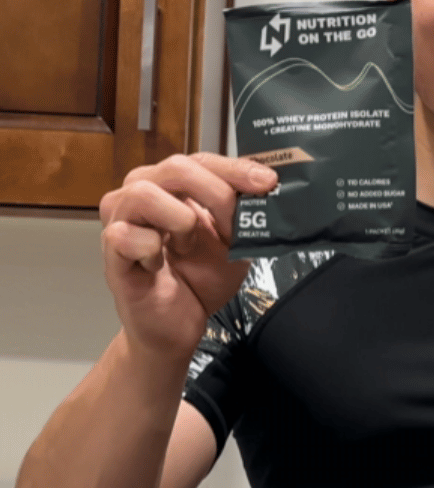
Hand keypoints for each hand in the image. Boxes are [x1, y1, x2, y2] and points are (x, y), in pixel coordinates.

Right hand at [99, 152, 276, 360]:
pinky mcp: (111, 251)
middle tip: (233, 222)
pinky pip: (127, 235)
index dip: (235, 169)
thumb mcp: (234, 243)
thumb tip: (266, 191)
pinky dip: (152, 251)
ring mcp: (121, 220)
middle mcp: (142, 193)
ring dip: (180, 221)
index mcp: (172, 187)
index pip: (202, 161)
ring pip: (144, 193)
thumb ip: (245, 215)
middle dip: (216, 192)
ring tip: (186, 247)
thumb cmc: (199, 280)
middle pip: (176, 167)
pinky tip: (159, 266)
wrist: (178, 327)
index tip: (268, 182)